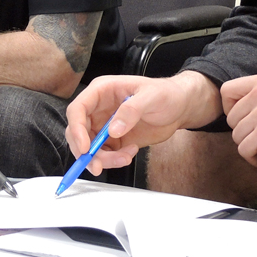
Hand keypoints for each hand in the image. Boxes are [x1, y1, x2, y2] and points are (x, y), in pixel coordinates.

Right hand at [65, 72, 220, 174]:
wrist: (180, 107)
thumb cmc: (167, 94)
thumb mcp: (151, 97)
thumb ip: (131, 110)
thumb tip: (112, 130)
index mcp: (102, 91)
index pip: (78, 110)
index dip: (76, 129)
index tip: (85, 147)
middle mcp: (99, 109)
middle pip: (78, 132)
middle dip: (86, 151)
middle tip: (98, 165)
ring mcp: (105, 125)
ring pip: (90, 148)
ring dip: (103, 159)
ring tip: (125, 158)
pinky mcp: (114, 139)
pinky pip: (104, 154)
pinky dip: (114, 160)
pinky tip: (130, 153)